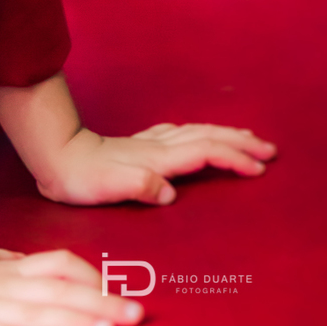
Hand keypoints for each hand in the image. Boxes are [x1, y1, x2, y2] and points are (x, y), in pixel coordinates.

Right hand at [0, 243, 142, 325]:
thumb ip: (12, 265)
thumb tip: (42, 267)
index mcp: (10, 270)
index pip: (60, 266)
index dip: (92, 279)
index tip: (119, 292)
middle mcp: (5, 285)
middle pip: (60, 292)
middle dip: (101, 304)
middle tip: (136, 315)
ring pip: (36, 314)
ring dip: (72, 323)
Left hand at [36, 123, 276, 206]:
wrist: (56, 156)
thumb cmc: (81, 178)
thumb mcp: (108, 187)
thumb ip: (140, 187)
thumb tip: (170, 193)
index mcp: (156, 159)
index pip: (204, 153)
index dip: (233, 158)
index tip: (259, 168)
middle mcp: (157, 147)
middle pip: (207, 137)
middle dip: (240, 142)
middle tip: (270, 150)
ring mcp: (149, 143)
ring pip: (196, 133)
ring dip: (225, 135)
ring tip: (248, 139)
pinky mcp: (140, 145)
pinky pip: (181, 135)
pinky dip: (201, 134)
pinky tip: (201, 135)